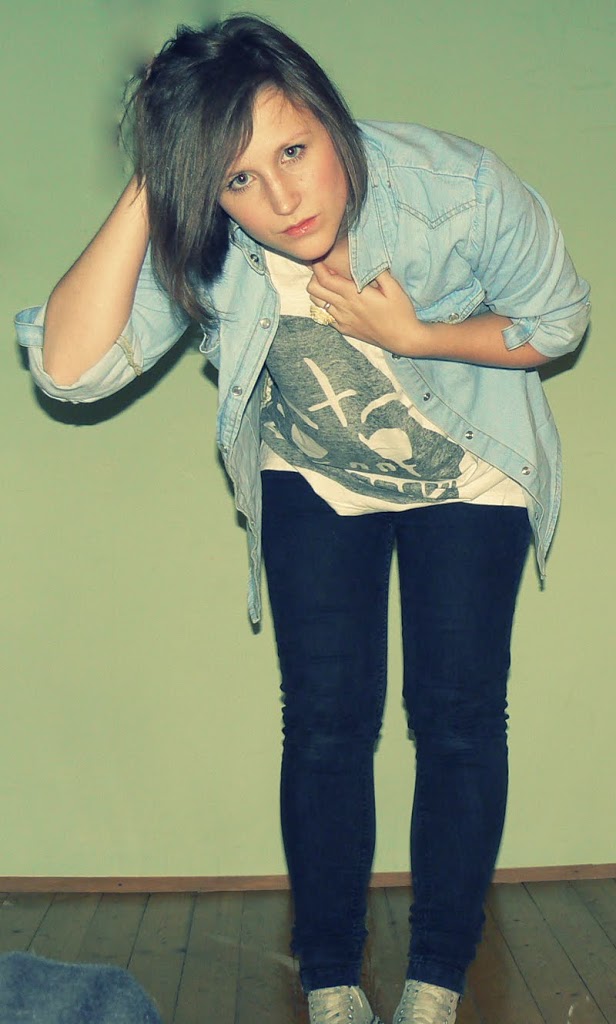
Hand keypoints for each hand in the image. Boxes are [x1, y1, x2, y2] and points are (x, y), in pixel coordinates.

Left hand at [307, 263, 428, 354]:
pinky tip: (338, 300)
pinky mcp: (344, 329)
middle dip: (314, 276)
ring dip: (319, 291)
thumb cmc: (400, 311)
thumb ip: (378, 271)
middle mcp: (343, 308)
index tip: (320, 257)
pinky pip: (325, 315)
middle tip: (325, 270)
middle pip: (313, 290)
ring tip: (331, 284)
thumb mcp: (394, 287)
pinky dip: (325, 305)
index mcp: (354, 295)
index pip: (324, 278)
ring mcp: (342, 320)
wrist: (403, 338)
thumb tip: (366, 257)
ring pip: (316, 303)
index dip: (317, 266)